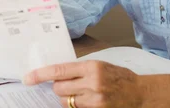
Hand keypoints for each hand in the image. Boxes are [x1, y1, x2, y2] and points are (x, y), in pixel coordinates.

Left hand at [24, 60, 143, 107]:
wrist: (141, 93)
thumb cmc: (119, 77)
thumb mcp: (99, 65)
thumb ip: (79, 69)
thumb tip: (56, 73)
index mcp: (91, 67)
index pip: (58, 71)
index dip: (40, 75)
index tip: (28, 78)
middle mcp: (92, 83)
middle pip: (59, 88)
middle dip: (58, 87)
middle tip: (66, 85)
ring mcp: (95, 100)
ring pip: (66, 101)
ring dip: (67, 98)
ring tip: (81, 92)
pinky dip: (77, 105)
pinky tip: (86, 100)